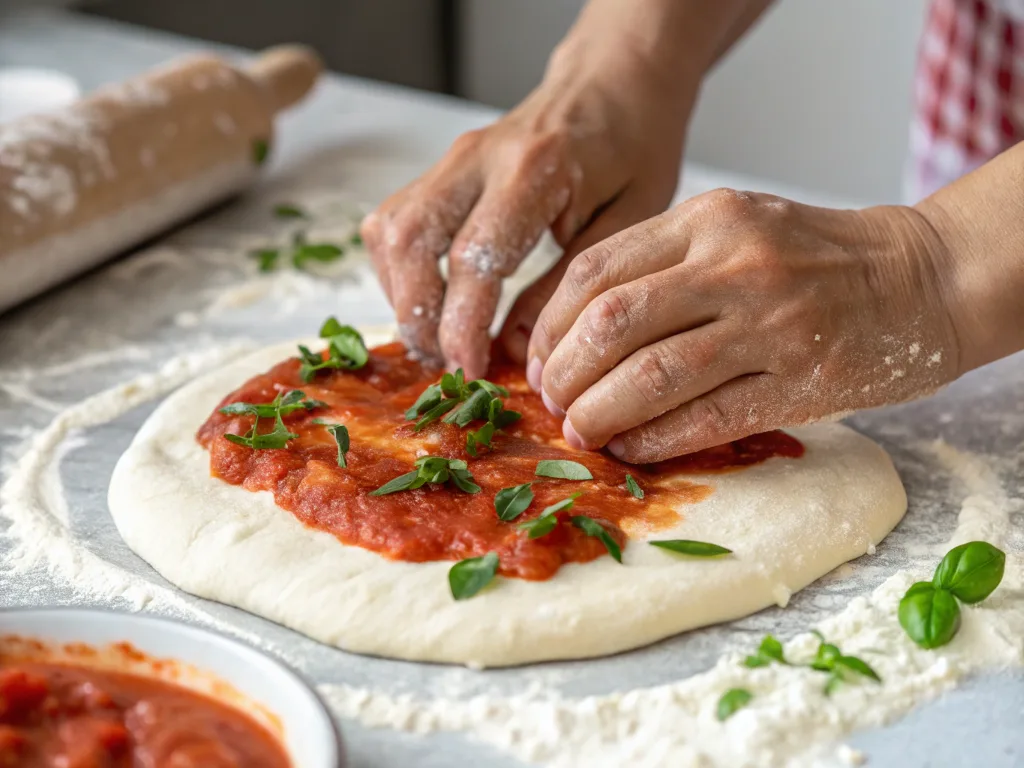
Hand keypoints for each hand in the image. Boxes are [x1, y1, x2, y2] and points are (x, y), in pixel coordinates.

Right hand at [360, 36, 694, 377]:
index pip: (474, 256)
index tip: (469, 369)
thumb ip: (572, 283)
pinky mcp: (440, 168)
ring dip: (401, 295)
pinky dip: (398, 272)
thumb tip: (518, 348)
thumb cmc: (635, 147)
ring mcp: (452, 159)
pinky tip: (430, 302)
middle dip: (417, 315)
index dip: (463, 324)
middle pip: (411, 242)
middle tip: (446, 363)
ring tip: (436, 342)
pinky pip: (393, 223)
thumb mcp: (631, 219)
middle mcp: (479, 156)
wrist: (615, 84)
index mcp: (535, 168)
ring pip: (390, 232)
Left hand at [528, 189, 960, 461]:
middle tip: (553, 403)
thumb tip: (574, 333)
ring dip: (600, 413)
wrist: (922, 277)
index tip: (539, 362)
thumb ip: (661, 265)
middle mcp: (735, 264)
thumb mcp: (734, 229)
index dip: (550, 326)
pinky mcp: (801, 380)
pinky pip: (705, 418)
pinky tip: (632, 450)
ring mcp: (771, 323)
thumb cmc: (814, 258)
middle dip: (564, 373)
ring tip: (582, 431)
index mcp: (708, 220)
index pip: (594, 272)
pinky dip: (655, 440)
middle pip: (610, 323)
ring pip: (651, 375)